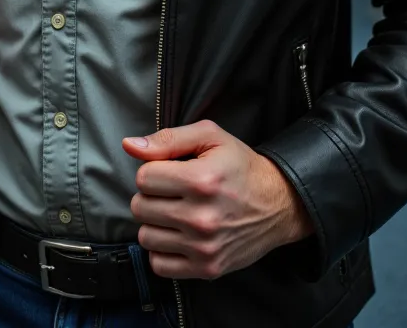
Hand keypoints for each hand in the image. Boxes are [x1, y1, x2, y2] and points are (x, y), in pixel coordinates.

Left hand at [123, 120, 312, 279]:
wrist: (278, 204)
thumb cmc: (240, 166)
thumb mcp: (210, 137)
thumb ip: (167, 139)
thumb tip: (129, 145)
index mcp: (201, 180)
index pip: (144, 178)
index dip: (153, 171)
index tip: (169, 172)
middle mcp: (201, 217)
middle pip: (140, 208)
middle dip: (151, 196)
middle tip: (172, 192)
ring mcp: (204, 247)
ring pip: (146, 237)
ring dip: (155, 223)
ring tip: (175, 213)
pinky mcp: (207, 269)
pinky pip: (159, 265)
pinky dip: (162, 250)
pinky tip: (177, 235)